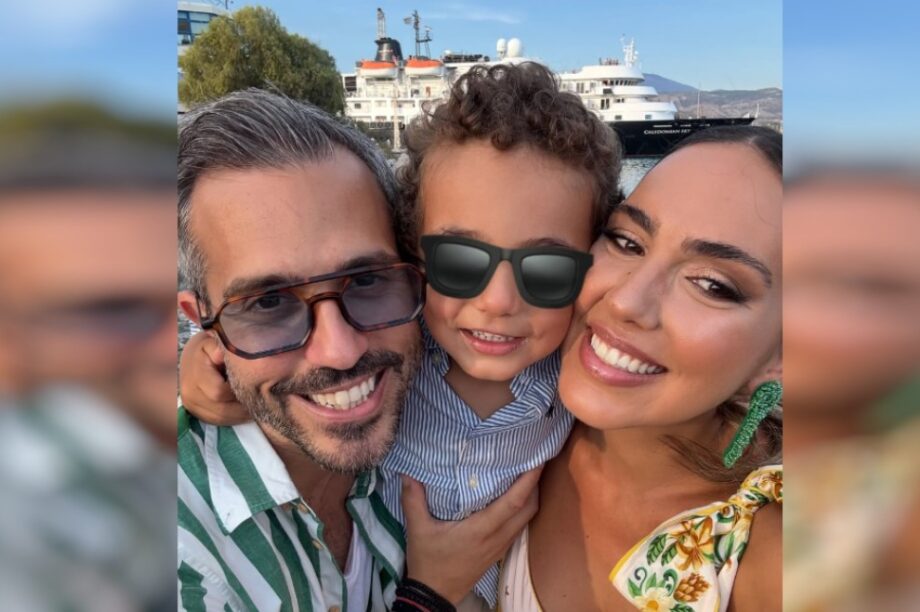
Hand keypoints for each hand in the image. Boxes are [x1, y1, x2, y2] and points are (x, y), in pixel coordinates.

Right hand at [179, 331, 248, 424]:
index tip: (255, 386)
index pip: (219, 392)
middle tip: (262, 401)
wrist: (192, 355)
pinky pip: (217, 421)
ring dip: (240, 415)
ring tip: (256, 406)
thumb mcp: (212, 342)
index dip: (239, 392)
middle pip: (222, 409)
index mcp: (195, 375)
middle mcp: (190, 393)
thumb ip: (218, 347)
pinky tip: (245, 411)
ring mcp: (191, 405)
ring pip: (221, 418)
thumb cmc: (208, 347)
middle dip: (243, 407)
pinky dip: (233, 418)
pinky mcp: (196, 412)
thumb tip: (222, 353)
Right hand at [401, 467, 541, 603]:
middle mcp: (496, 537)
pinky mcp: (499, 552)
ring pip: (527, 519)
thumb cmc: (428, 562)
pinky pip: (519, 527)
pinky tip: (514, 499)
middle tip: (533, 461)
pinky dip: (523, 511)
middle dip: (535, 484)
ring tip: (526, 475)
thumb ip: (413, 500)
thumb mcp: (417, 530)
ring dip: (531, 497)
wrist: (435, 594)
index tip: (537, 461)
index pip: (513, 503)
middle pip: (528, 509)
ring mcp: (500, 546)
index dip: (528, 481)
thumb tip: (408, 472)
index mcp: (481, 529)